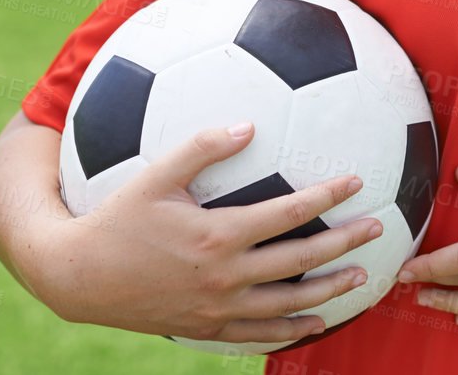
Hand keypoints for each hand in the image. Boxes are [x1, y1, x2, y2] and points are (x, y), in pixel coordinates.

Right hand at [37, 123, 384, 345]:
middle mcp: (224, 276)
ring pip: (288, 303)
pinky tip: (315, 321)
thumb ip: (203, 146)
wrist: (79, 277)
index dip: (327, 195)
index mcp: (218, 235)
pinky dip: (291, 328)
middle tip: (378, 229)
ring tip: (362, 277)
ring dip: (330, 290)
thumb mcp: (156, 175)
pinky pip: (258, 334)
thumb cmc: (116, 217)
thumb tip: (248, 124)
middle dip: (345, 243)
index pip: (289, 213)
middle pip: (300, 260)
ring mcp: (217, 308)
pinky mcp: (206, 328)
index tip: (356, 180)